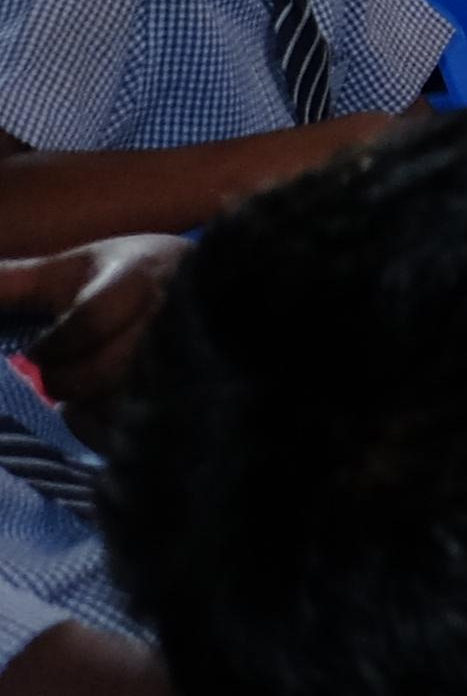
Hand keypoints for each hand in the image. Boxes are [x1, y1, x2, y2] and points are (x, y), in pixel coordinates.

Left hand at [0, 238, 180, 431]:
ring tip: (89, 388)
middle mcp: (171, 318)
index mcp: (137, 279)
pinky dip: (110, 426)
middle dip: (67, 379)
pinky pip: (144, 426)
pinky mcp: (197, 392)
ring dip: (91, 403)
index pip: (84, 325)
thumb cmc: (127, 278)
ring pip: (124, 403)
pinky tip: (108, 408)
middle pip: (105, 370)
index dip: (50, 348)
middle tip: (59, 374)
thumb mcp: (73, 269)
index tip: (39, 352)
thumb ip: (12, 282)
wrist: (217, 284)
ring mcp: (192, 358)